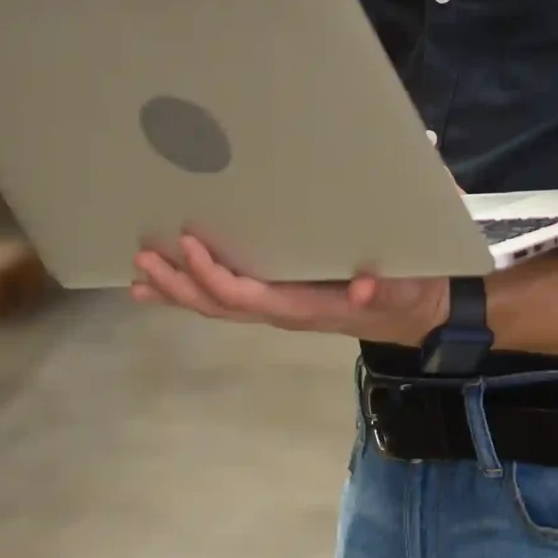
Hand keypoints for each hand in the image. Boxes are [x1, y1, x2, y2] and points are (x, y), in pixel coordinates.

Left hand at [130, 233, 451, 346]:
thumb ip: (388, 287)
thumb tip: (364, 287)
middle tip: (143, 259)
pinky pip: (227, 299)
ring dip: (176, 290)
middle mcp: (283, 312)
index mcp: (307, 306)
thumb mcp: (408, 287)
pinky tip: (164, 283)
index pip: (248, 296)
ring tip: (139, 275)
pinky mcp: (276, 299)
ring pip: (216, 305)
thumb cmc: (410, 289)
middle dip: (179, 284)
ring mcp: (276, 308)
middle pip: (219, 306)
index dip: (214, 275)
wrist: (419, 313)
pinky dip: (192, 290)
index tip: (189, 243)